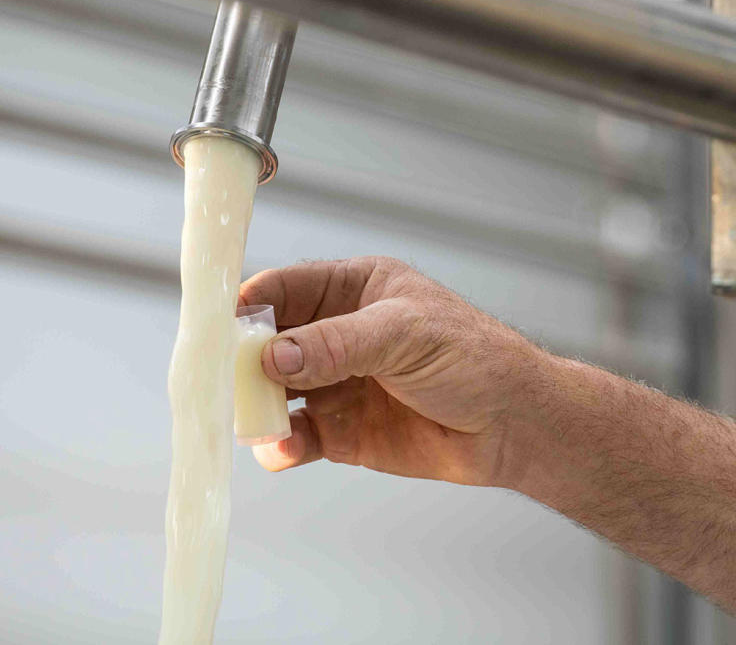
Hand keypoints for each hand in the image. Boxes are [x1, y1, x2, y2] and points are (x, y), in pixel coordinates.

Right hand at [237, 257, 547, 487]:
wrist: (514, 426)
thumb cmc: (475, 358)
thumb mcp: (405, 335)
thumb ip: (338, 344)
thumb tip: (274, 355)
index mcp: (355, 289)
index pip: (286, 287)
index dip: (251, 303)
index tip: (221, 324)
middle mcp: (337, 334)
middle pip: (268, 342)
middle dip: (244, 361)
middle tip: (228, 381)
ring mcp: (337, 384)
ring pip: (274, 392)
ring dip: (258, 406)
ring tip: (258, 421)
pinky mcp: (342, 432)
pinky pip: (296, 437)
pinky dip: (281, 445)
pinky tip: (284, 448)